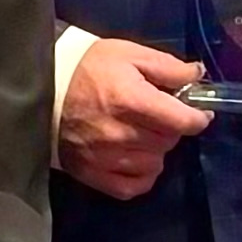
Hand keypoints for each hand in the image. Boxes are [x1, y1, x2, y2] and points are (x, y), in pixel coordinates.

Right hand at [59, 37, 214, 200]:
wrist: (43, 87)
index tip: (198, 112)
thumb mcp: (129, 54)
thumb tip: (199, 76)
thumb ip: (168, 67)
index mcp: (131, 100)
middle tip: (159, 115)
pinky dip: (142, 174)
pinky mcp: (93, 174)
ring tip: (143, 134)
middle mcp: (120, 134)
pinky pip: (134, 187)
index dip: (197, 117)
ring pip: (155, 163)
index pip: (182, 121)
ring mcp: (106, 158)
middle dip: (171, 127)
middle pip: (169, 141)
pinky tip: (136, 158)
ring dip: (156, 150)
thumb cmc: (89, 67)